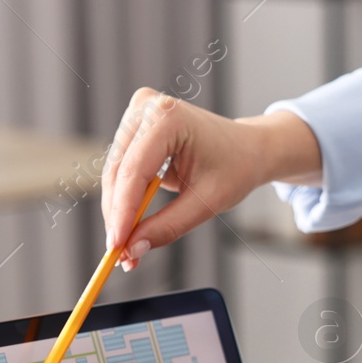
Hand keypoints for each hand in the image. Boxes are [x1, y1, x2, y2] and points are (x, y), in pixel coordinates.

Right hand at [101, 89, 321, 270]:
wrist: (247, 148)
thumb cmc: (234, 168)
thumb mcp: (206, 203)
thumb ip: (167, 226)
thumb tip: (132, 249)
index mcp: (170, 118)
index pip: (135, 171)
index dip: (122, 212)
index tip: (116, 246)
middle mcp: (148, 107)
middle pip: (119, 172)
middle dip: (117, 216)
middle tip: (119, 255)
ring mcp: (138, 112)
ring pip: (114, 173)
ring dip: (117, 211)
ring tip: (125, 247)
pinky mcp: (134, 126)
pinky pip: (119, 169)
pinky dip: (122, 199)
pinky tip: (128, 225)